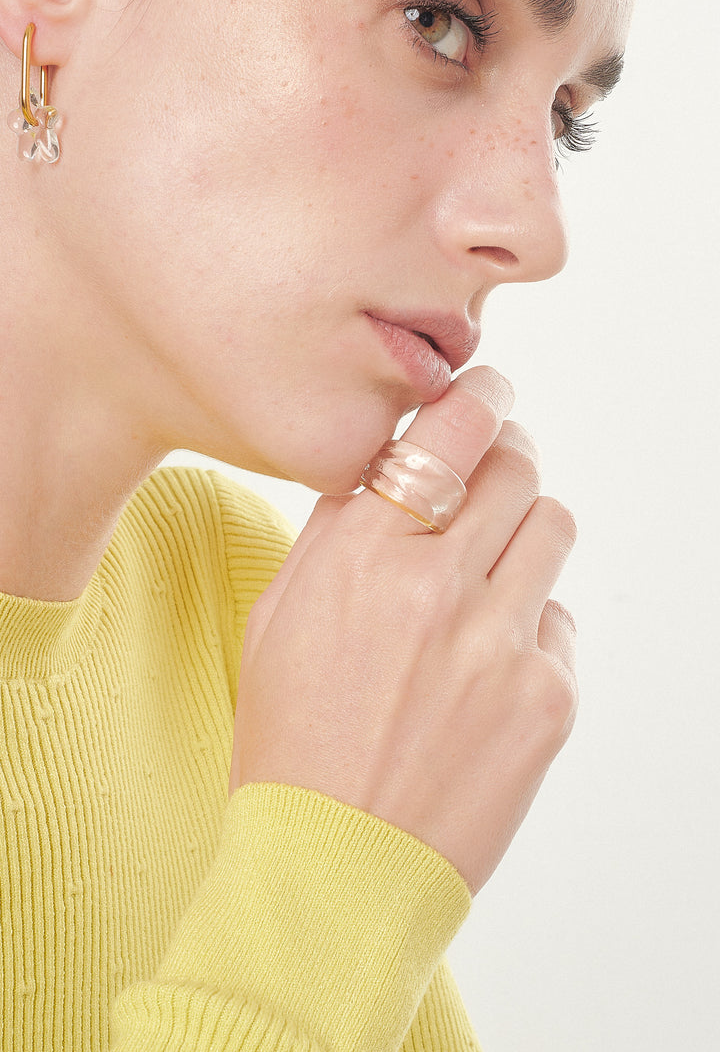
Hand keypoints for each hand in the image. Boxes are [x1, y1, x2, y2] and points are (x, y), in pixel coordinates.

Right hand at [229, 366, 576, 895]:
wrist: (331, 867)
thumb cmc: (290, 741)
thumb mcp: (278, 618)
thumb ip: (336, 532)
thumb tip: (389, 468)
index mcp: (362, 555)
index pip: (452, 427)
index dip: (481, 396)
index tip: (488, 394)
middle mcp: (438, 585)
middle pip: (518, 466)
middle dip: (505, 460)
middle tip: (490, 480)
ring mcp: (502, 642)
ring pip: (553, 526)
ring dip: (523, 533)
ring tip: (488, 575)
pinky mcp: (549, 698)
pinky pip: (560, 620)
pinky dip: (530, 625)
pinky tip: (485, 671)